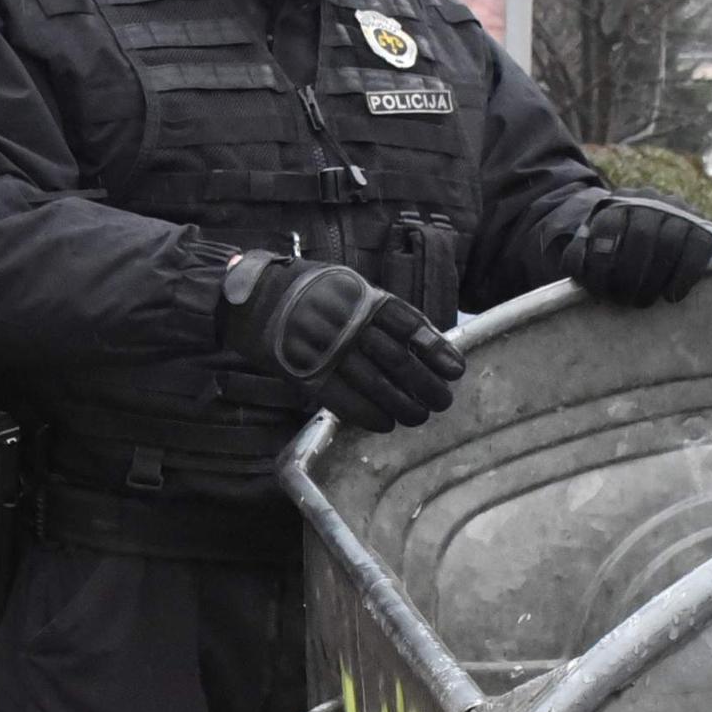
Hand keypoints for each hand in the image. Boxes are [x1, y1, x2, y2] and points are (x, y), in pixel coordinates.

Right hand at [217, 256, 464, 432]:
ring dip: (404, 405)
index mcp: (362, 299)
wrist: (256, 299)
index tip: (456, 369)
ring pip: (377, 385)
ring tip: (420, 416)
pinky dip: (370, 415)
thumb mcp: (350, 288)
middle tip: (444, 401)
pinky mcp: (309, 376)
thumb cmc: (311, 293)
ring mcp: (329, 352)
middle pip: (398, 361)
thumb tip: (423, 341)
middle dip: (426, 385)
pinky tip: (387, 423)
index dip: (435, 350)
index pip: (409, 326)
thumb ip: (381, 311)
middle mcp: (350, 325)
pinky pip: (346, 401)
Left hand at [564, 192, 711, 305]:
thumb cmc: (617, 247)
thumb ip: (579, 255)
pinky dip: (684, 276)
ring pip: (670, 242)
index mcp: (618, 204)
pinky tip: (672, 297)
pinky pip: (697, 250)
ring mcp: (680, 211)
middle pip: (642, 236)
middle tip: (626, 301)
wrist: (655, 229)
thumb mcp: (592, 246)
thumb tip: (578, 264)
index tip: (600, 292)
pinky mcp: (703, 227)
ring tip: (644, 301)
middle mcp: (651, 200)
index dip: (601, 263)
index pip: (608, 227)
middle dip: (631, 275)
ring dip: (655, 279)